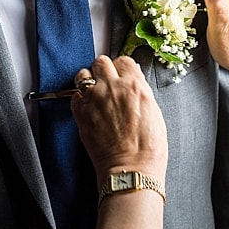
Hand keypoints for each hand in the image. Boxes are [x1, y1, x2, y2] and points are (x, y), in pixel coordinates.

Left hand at [70, 56, 167, 173]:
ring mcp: (93, 98)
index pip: (124, 61)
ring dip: (88, 80)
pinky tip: (88, 108)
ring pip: (82, 74)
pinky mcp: (80, 112)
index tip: (121, 75)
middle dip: (104, 70)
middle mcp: (112, 87)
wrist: (131, 168)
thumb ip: (140, 93)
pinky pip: (74, 95)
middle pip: (101, 62)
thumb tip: (132, 84)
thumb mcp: (154, 112)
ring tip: (94, 92)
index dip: (122, 68)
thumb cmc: (148, 147)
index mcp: (135, 86)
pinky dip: (80, 99)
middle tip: (106, 81)